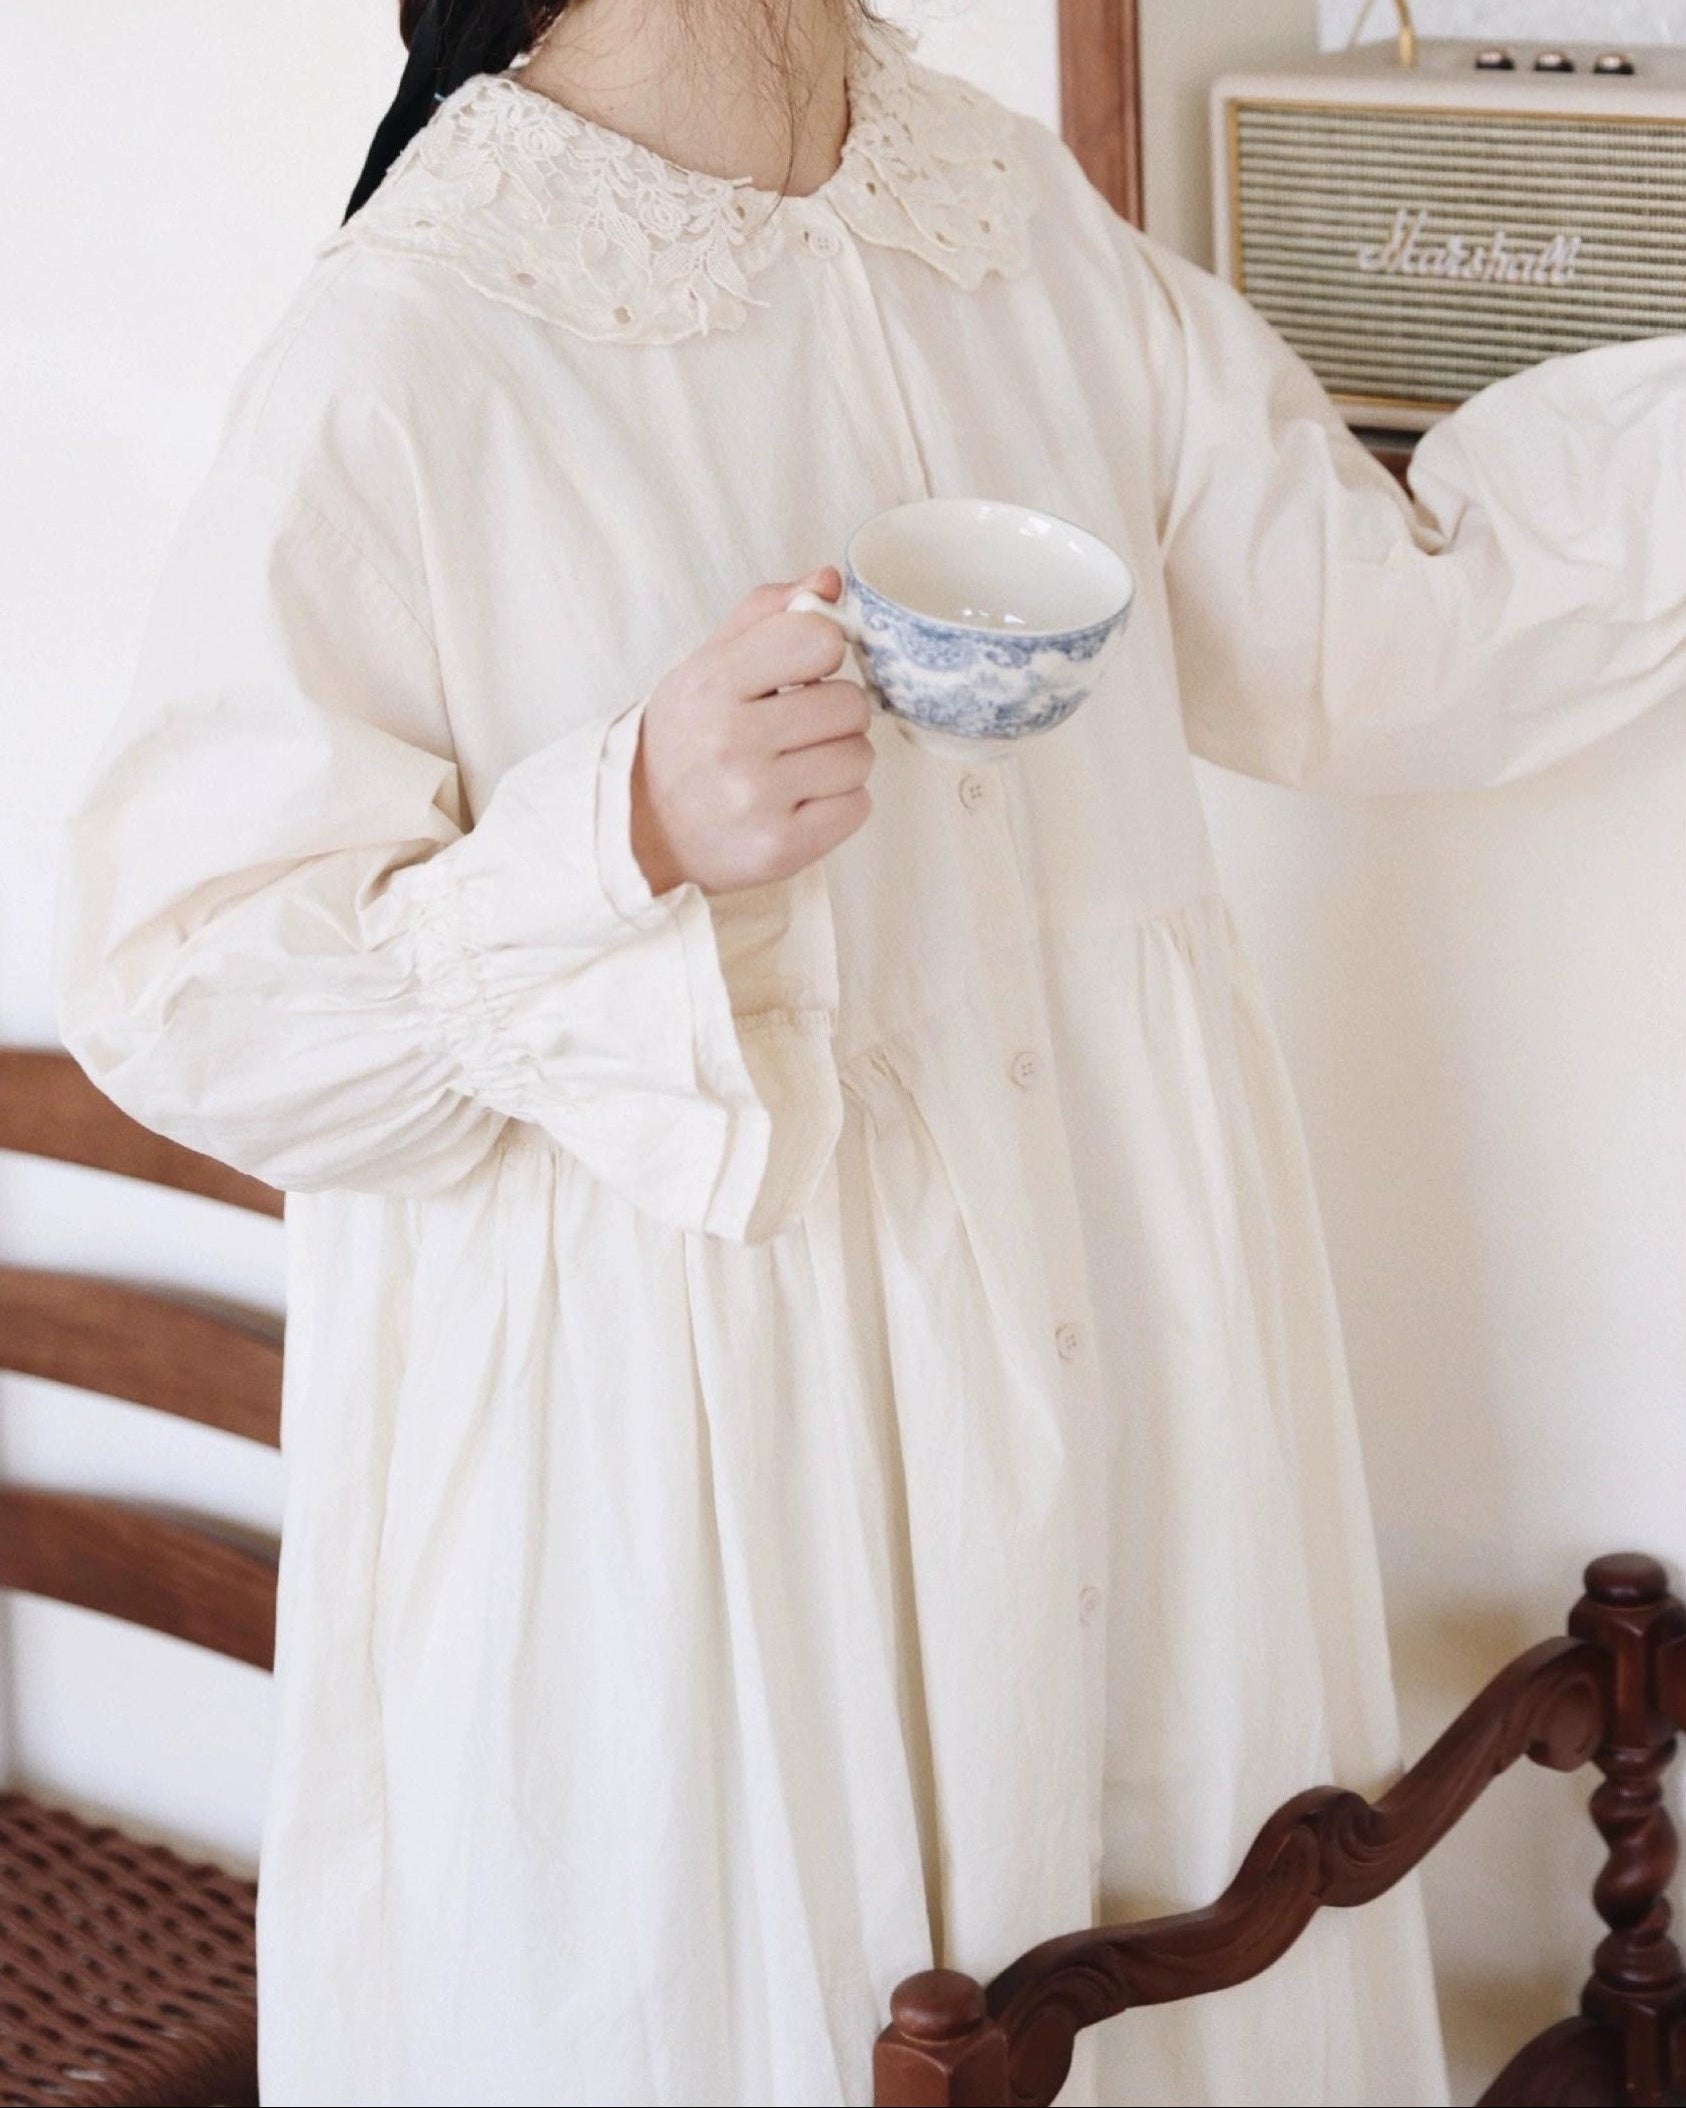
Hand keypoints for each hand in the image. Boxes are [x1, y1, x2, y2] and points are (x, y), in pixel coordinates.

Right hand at [630, 568, 874, 895]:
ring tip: (798, 767)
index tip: (800, 671)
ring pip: (860, 757)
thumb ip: (768, 614)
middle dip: (833, 713)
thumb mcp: (707, 665)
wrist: (641, 831)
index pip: (817, 639)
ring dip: (839, 759)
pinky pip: (858, 806)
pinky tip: (801, 801)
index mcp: (712, 683)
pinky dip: (840, 803)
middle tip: (797, 728)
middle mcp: (731, 741)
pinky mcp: (780, 848)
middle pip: (850, 704)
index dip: (821, 653)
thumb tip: (831, 581)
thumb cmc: (686, 740)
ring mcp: (755, 800)